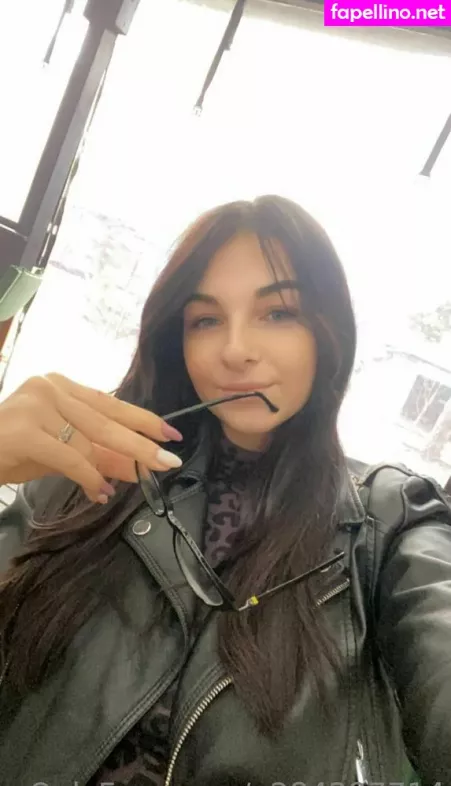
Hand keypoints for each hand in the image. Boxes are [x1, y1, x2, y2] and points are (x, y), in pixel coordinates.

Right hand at [0, 373, 182, 502]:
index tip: (170, 434)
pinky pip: (69, 456)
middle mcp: (49, 387)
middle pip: (106, 419)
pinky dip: (88, 476)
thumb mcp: (61, 453)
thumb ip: (97, 456)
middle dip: (140, 443)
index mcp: (60, 386)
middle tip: (168, 460)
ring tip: (132, 482)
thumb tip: (135, 468)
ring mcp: (36, 405)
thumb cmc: (9, 451)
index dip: (142, 419)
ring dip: (114, 466)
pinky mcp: (24, 429)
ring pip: (90, 438)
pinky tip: (99, 492)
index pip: (109, 403)